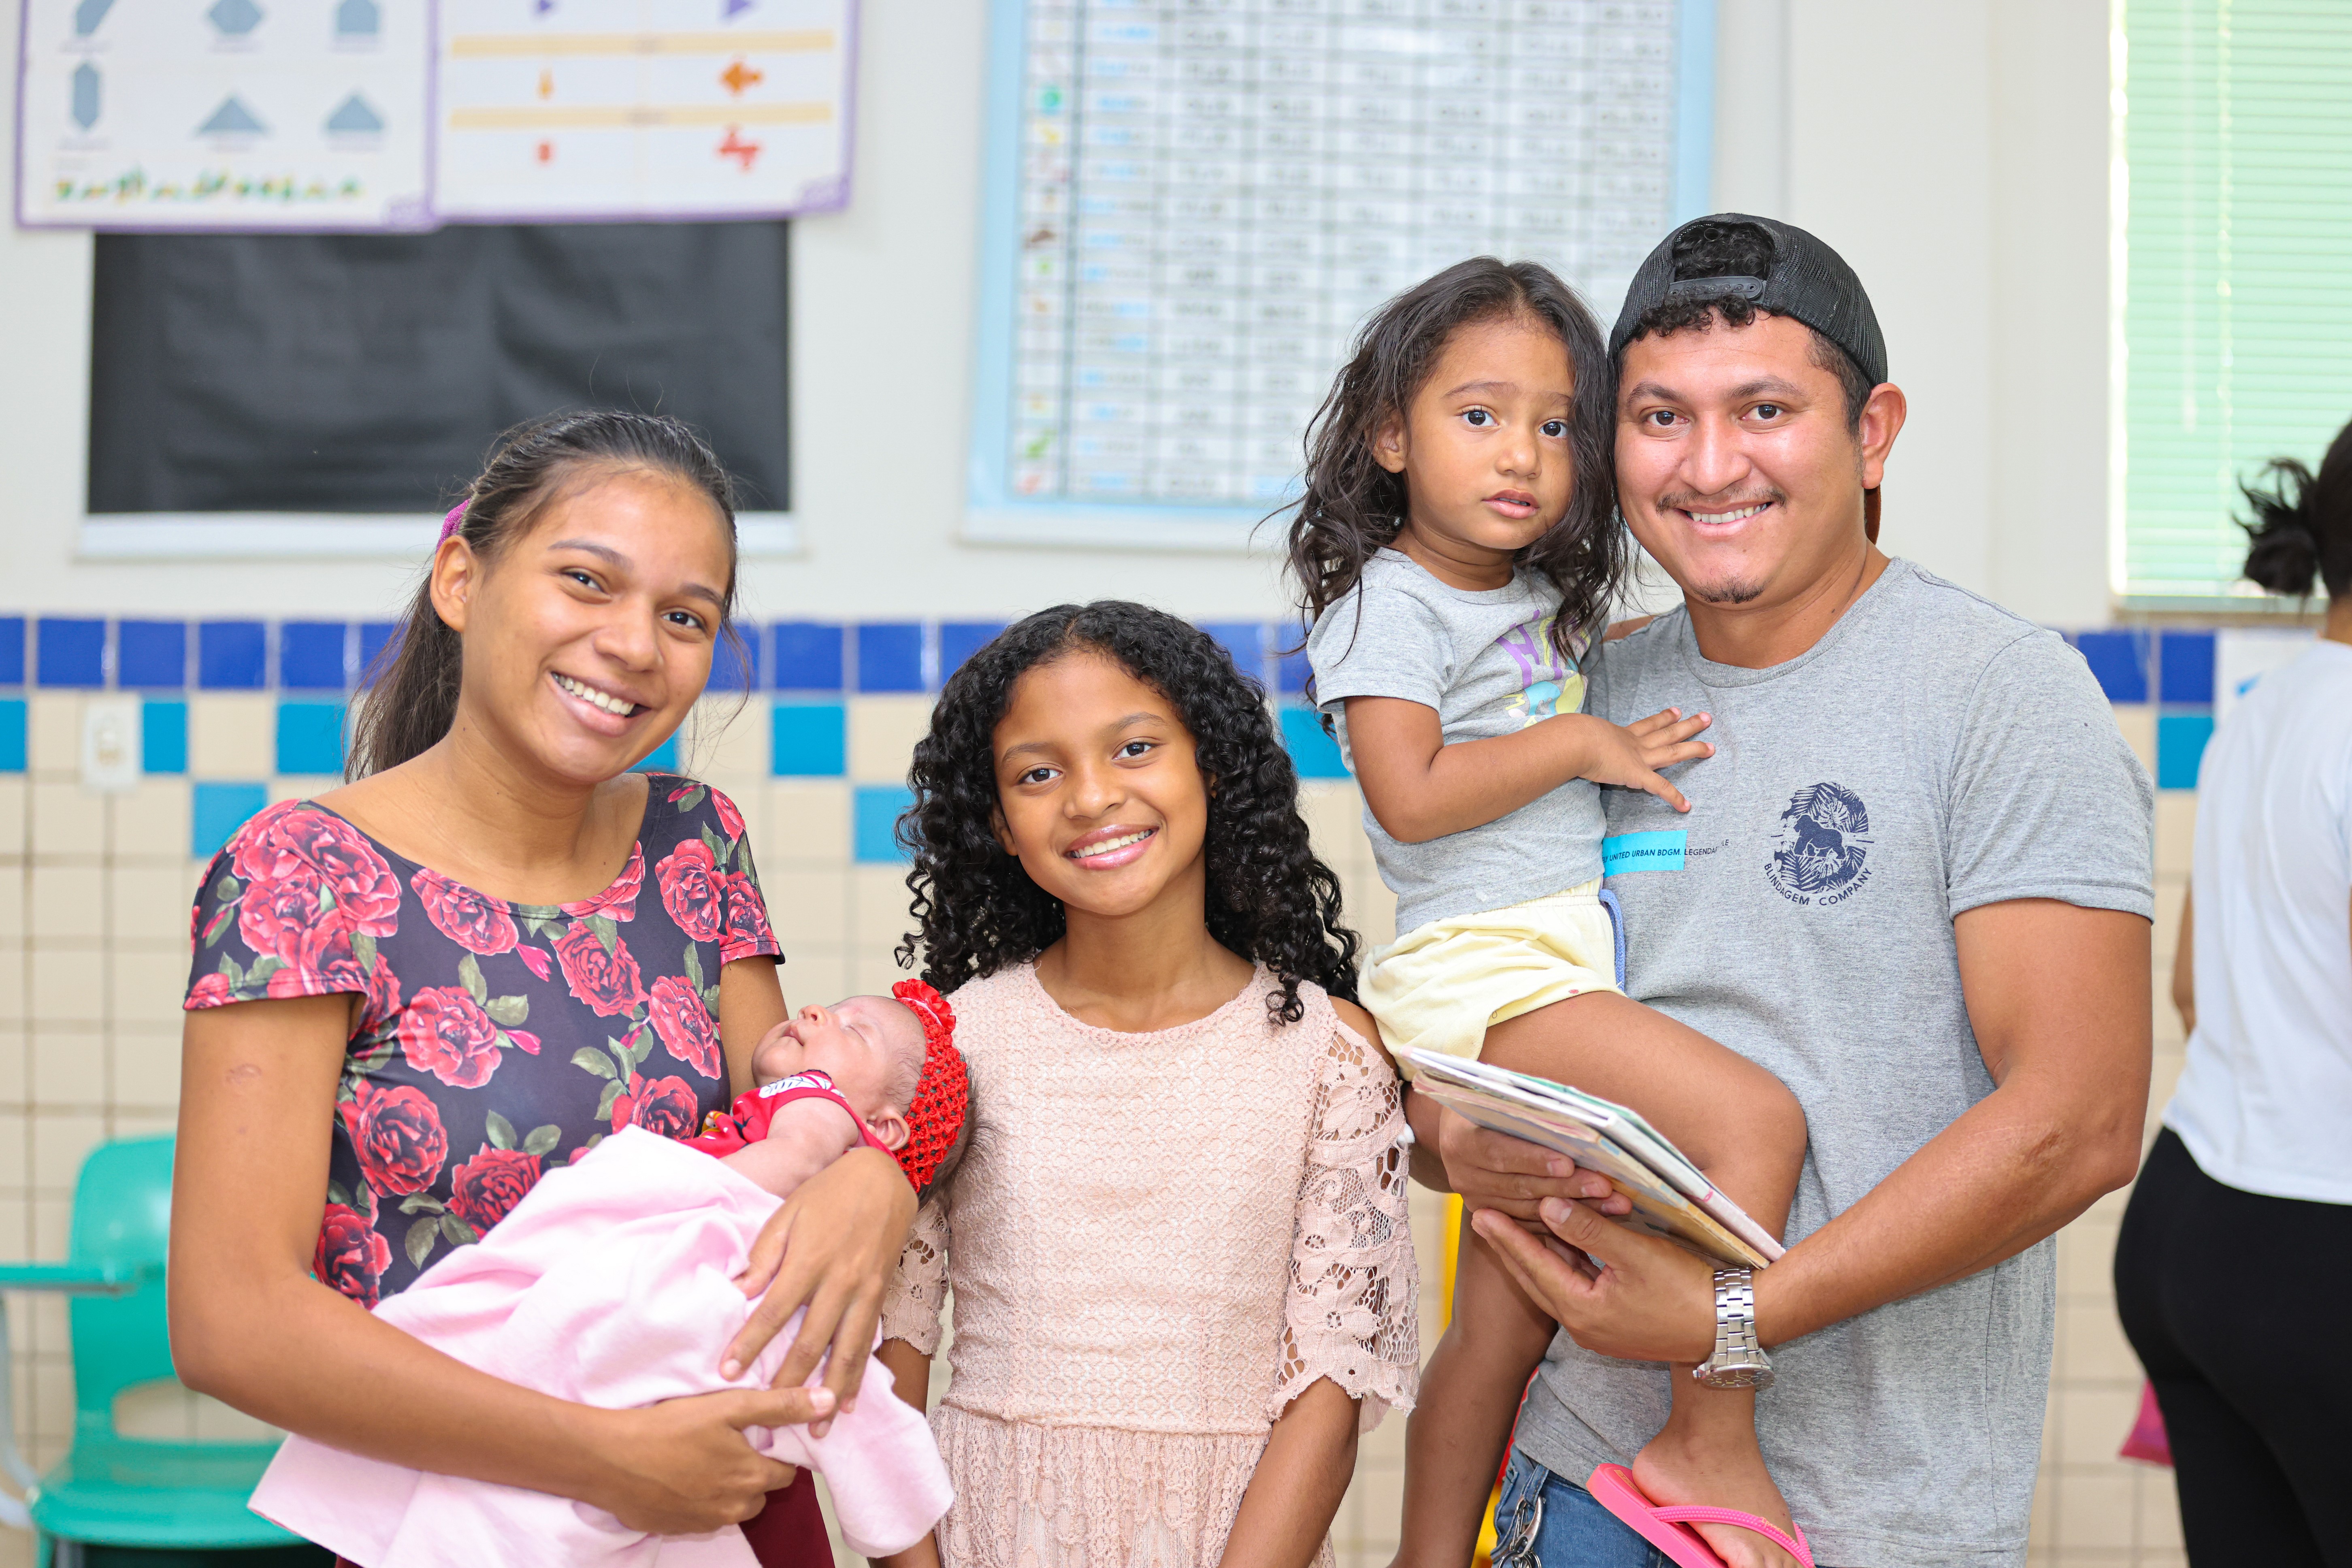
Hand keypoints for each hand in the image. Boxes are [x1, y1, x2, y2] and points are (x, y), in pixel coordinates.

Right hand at [591, 1386, 825, 1533]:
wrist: (609, 1459)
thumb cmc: (670, 1427)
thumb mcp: (729, 1406)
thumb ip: (781, 1405)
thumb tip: (829, 1401)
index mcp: (752, 1479)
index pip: (787, 1472)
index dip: (776, 1451)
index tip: (757, 1435)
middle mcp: (734, 1509)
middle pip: (760, 1490)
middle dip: (752, 1469)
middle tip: (725, 1442)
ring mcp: (704, 1524)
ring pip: (733, 1506)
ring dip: (726, 1486)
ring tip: (702, 1456)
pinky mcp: (677, 1529)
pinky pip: (703, 1515)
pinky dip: (699, 1498)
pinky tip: (680, 1474)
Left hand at [723, 1146, 916, 1433]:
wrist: (883, 1178)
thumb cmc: (827, 1193)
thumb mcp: (788, 1213)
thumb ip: (764, 1255)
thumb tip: (738, 1292)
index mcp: (810, 1259)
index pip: (774, 1312)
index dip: (750, 1345)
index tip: (727, 1374)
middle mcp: (840, 1281)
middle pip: (811, 1342)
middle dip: (788, 1383)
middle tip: (767, 1417)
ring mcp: (865, 1292)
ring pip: (847, 1352)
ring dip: (830, 1392)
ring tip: (816, 1428)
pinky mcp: (881, 1296)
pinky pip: (868, 1342)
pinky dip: (859, 1376)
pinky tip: (847, 1402)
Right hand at [1435, 1104, 1631, 1222]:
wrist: (1463, 1129)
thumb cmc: (1494, 1106)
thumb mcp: (1503, 1099)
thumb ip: (1531, 1111)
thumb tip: (1578, 1116)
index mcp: (1460, 1141)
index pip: (1498, 1152)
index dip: (1533, 1159)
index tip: (1569, 1163)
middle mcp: (1463, 1175)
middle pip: (1519, 1185)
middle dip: (1565, 1187)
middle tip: (1604, 1187)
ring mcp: (1476, 1200)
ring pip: (1529, 1210)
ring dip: (1574, 1209)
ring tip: (1612, 1203)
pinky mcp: (1492, 1216)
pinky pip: (1531, 1224)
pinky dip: (1565, 1223)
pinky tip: (1598, 1218)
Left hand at [1471, 1198, 1716, 1363]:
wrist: (1729, 1328)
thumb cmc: (1686, 1289)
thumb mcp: (1635, 1253)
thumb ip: (1589, 1230)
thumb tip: (1548, 1206)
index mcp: (1582, 1311)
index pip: (1533, 1265)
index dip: (1507, 1236)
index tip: (1481, 1213)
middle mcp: (1583, 1325)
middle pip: (1536, 1278)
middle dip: (1511, 1246)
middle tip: (1484, 1217)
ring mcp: (1599, 1328)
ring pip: (1556, 1283)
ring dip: (1537, 1254)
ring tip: (1512, 1225)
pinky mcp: (1614, 1324)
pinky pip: (1576, 1288)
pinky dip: (1564, 1264)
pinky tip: (1557, 1242)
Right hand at [1554, 707, 1712, 811]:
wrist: (1574, 740)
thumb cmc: (1570, 736)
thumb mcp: (1575, 733)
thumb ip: (1574, 739)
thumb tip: (1558, 740)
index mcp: (1620, 734)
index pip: (1647, 725)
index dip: (1663, 718)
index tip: (1676, 711)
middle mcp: (1634, 743)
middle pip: (1666, 732)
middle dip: (1688, 726)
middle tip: (1705, 718)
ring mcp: (1638, 758)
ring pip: (1672, 751)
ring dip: (1693, 748)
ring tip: (1712, 747)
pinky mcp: (1637, 775)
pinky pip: (1660, 788)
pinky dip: (1674, 797)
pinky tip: (1686, 806)